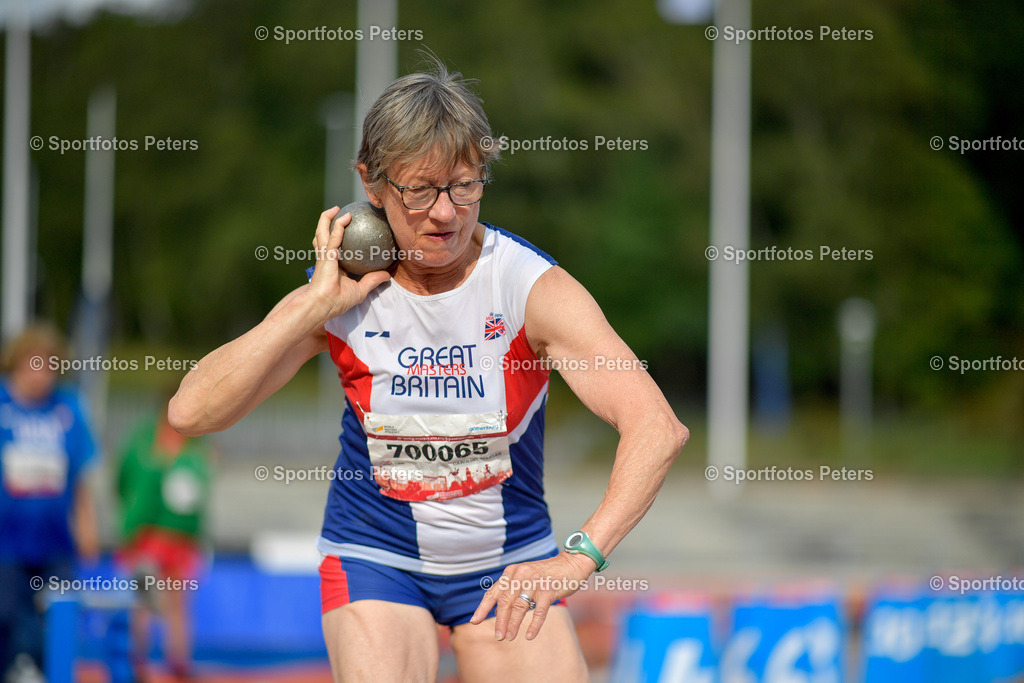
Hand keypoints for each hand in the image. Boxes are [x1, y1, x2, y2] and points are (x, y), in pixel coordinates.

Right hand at [307, 207, 390, 319]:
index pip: (333, 248)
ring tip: (336, 209)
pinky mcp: (325, 255)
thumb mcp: (360, 290)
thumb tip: (388, 275)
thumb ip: (372, 280)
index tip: (347, 230)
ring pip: (322, 231)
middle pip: (323, 236)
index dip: (336, 238)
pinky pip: (333, 237)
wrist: (323, 305)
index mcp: (332, 265)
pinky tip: (346, 218)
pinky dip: (338, 226)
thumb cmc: (337, 301)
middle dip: (327, 223)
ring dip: (327, 218)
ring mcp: (323, 255)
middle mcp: (326, 258)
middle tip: (338, 213)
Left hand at [470, 551, 595, 641]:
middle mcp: (520, 575)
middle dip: (499, 621)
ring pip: (519, 607)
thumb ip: (512, 588)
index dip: (483, 607)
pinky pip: (539, 611)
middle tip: (498, 636)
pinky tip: (529, 636)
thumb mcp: (525, 575)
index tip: (474, 621)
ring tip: (509, 637)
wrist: (571, 563)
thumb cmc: (546, 573)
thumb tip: (498, 610)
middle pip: (505, 602)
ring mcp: (534, 582)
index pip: (493, 592)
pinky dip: (534, 625)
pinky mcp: (548, 590)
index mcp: (511, 572)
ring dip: (513, 624)